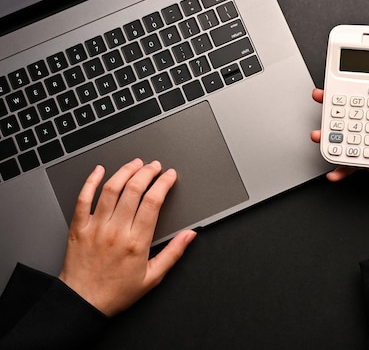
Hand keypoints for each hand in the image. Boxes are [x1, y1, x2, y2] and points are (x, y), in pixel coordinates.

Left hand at [58, 159, 196, 315]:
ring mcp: (96, 227)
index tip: (169, 176)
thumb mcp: (153, 277)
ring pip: (111, 189)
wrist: (82, 303)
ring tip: (135, 163)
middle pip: (134, 190)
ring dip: (125, 171)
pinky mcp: (79, 227)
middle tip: (155, 166)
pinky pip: (83, 198)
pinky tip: (99, 170)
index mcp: (137, 242)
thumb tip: (190, 235)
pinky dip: (91, 181)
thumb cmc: (116, 292)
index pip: (153, 202)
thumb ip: (174, 253)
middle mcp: (116, 231)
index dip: (164, 183)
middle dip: (147, 172)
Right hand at [311, 81, 368, 250]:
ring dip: (333, 135)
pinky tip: (335, 169)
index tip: (351, 81)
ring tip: (321, 134)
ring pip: (352, 136)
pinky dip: (340, 166)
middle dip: (340, 106)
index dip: (366, 90)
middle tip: (324, 98)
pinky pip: (351, 162)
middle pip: (362, 114)